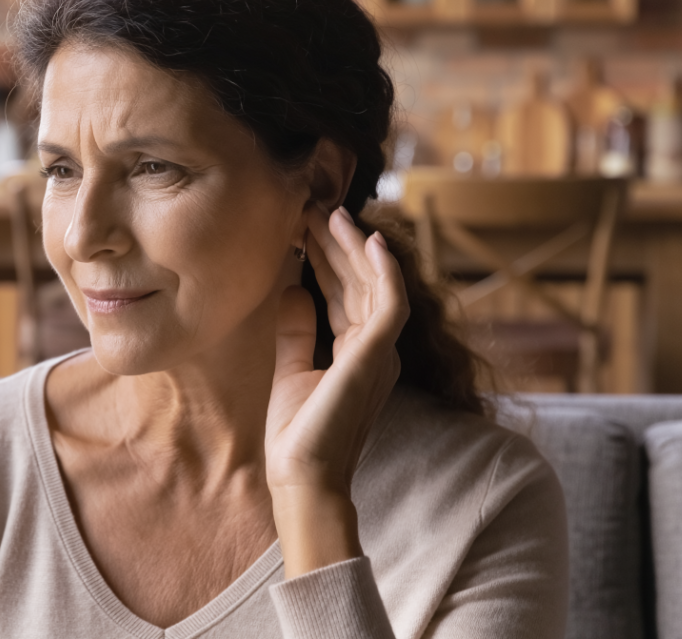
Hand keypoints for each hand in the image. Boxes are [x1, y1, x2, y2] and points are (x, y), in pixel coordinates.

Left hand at [265, 206, 408, 575]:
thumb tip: (291, 289)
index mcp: (357, 352)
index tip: (303, 228)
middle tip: (313, 208)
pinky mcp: (379, 354)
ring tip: (330, 213)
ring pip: (374, 283)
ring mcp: (381, 350)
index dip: (325, 259)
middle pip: (358, 282)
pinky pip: (390, 301)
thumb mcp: (291, 368)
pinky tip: (367, 240)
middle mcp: (376, 348)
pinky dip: (382, 269)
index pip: (343, 294)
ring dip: (353, 247)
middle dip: (336, 244)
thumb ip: (297, 329)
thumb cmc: (298, 433)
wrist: (302, 474)